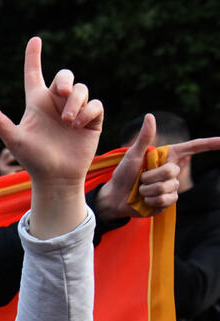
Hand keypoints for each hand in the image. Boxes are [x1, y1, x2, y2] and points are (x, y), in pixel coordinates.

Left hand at [0, 37, 102, 188]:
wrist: (55, 178)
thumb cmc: (32, 160)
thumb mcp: (14, 139)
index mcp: (36, 104)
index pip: (34, 74)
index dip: (33, 57)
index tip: (34, 40)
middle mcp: (55, 104)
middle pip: (64, 76)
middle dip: (65, 80)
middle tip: (60, 92)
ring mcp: (74, 111)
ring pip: (80, 89)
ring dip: (75, 102)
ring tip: (68, 121)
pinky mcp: (91, 120)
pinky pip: (94, 104)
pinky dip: (87, 111)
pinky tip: (78, 125)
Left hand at [96, 114, 219, 217]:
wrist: (116, 198)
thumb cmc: (123, 174)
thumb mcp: (132, 155)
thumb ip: (144, 138)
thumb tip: (150, 116)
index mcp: (168, 156)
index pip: (194, 147)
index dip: (211, 144)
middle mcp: (173, 170)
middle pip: (173, 171)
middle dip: (151, 176)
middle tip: (140, 178)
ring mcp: (172, 186)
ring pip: (168, 187)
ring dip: (149, 189)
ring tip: (140, 190)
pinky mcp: (168, 200)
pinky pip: (166, 200)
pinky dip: (151, 200)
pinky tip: (145, 200)